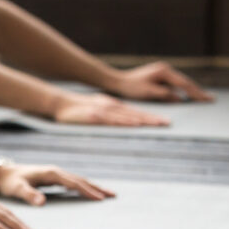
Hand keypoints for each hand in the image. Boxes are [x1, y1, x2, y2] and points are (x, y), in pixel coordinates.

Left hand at [0, 163, 115, 205]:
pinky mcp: (53, 177)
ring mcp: (55, 174)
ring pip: (78, 180)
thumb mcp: (17, 189)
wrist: (2, 173)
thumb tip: (42, 202)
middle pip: (81, 179)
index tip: (100, 198)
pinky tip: (90, 192)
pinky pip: (73, 182)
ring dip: (93, 186)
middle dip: (97, 187)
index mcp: (50, 174)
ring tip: (108, 194)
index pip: (73, 183)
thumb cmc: (10, 182)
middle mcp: (55, 171)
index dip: (87, 190)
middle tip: (113, 196)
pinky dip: (84, 186)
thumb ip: (29, 195)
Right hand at [52, 92, 169, 125]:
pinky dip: (125, 122)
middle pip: (136, 114)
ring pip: (128, 116)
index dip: (150, 116)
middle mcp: (111, 107)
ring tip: (157, 125)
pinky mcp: (94, 117)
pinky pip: (113, 121)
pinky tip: (135, 124)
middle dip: (153, 119)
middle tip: (168, 124)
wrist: (60, 103)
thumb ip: (109, 114)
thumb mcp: (96, 108)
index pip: (135, 112)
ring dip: (144, 120)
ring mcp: (103, 111)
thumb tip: (121, 121)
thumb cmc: (77, 109)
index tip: (164, 121)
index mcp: (113, 106)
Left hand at [108, 61, 213, 102]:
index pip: (184, 84)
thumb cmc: (131, 87)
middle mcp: (166, 69)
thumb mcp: (148, 92)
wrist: (118, 81)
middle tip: (211, 99)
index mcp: (164, 71)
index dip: (196, 92)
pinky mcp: (161, 75)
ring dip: (191, 90)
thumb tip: (180, 98)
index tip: (206, 99)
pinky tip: (189, 95)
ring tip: (204, 98)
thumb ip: (165, 95)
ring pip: (181, 83)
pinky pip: (175, 84)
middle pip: (185, 82)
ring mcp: (164, 71)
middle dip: (198, 91)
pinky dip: (182, 90)